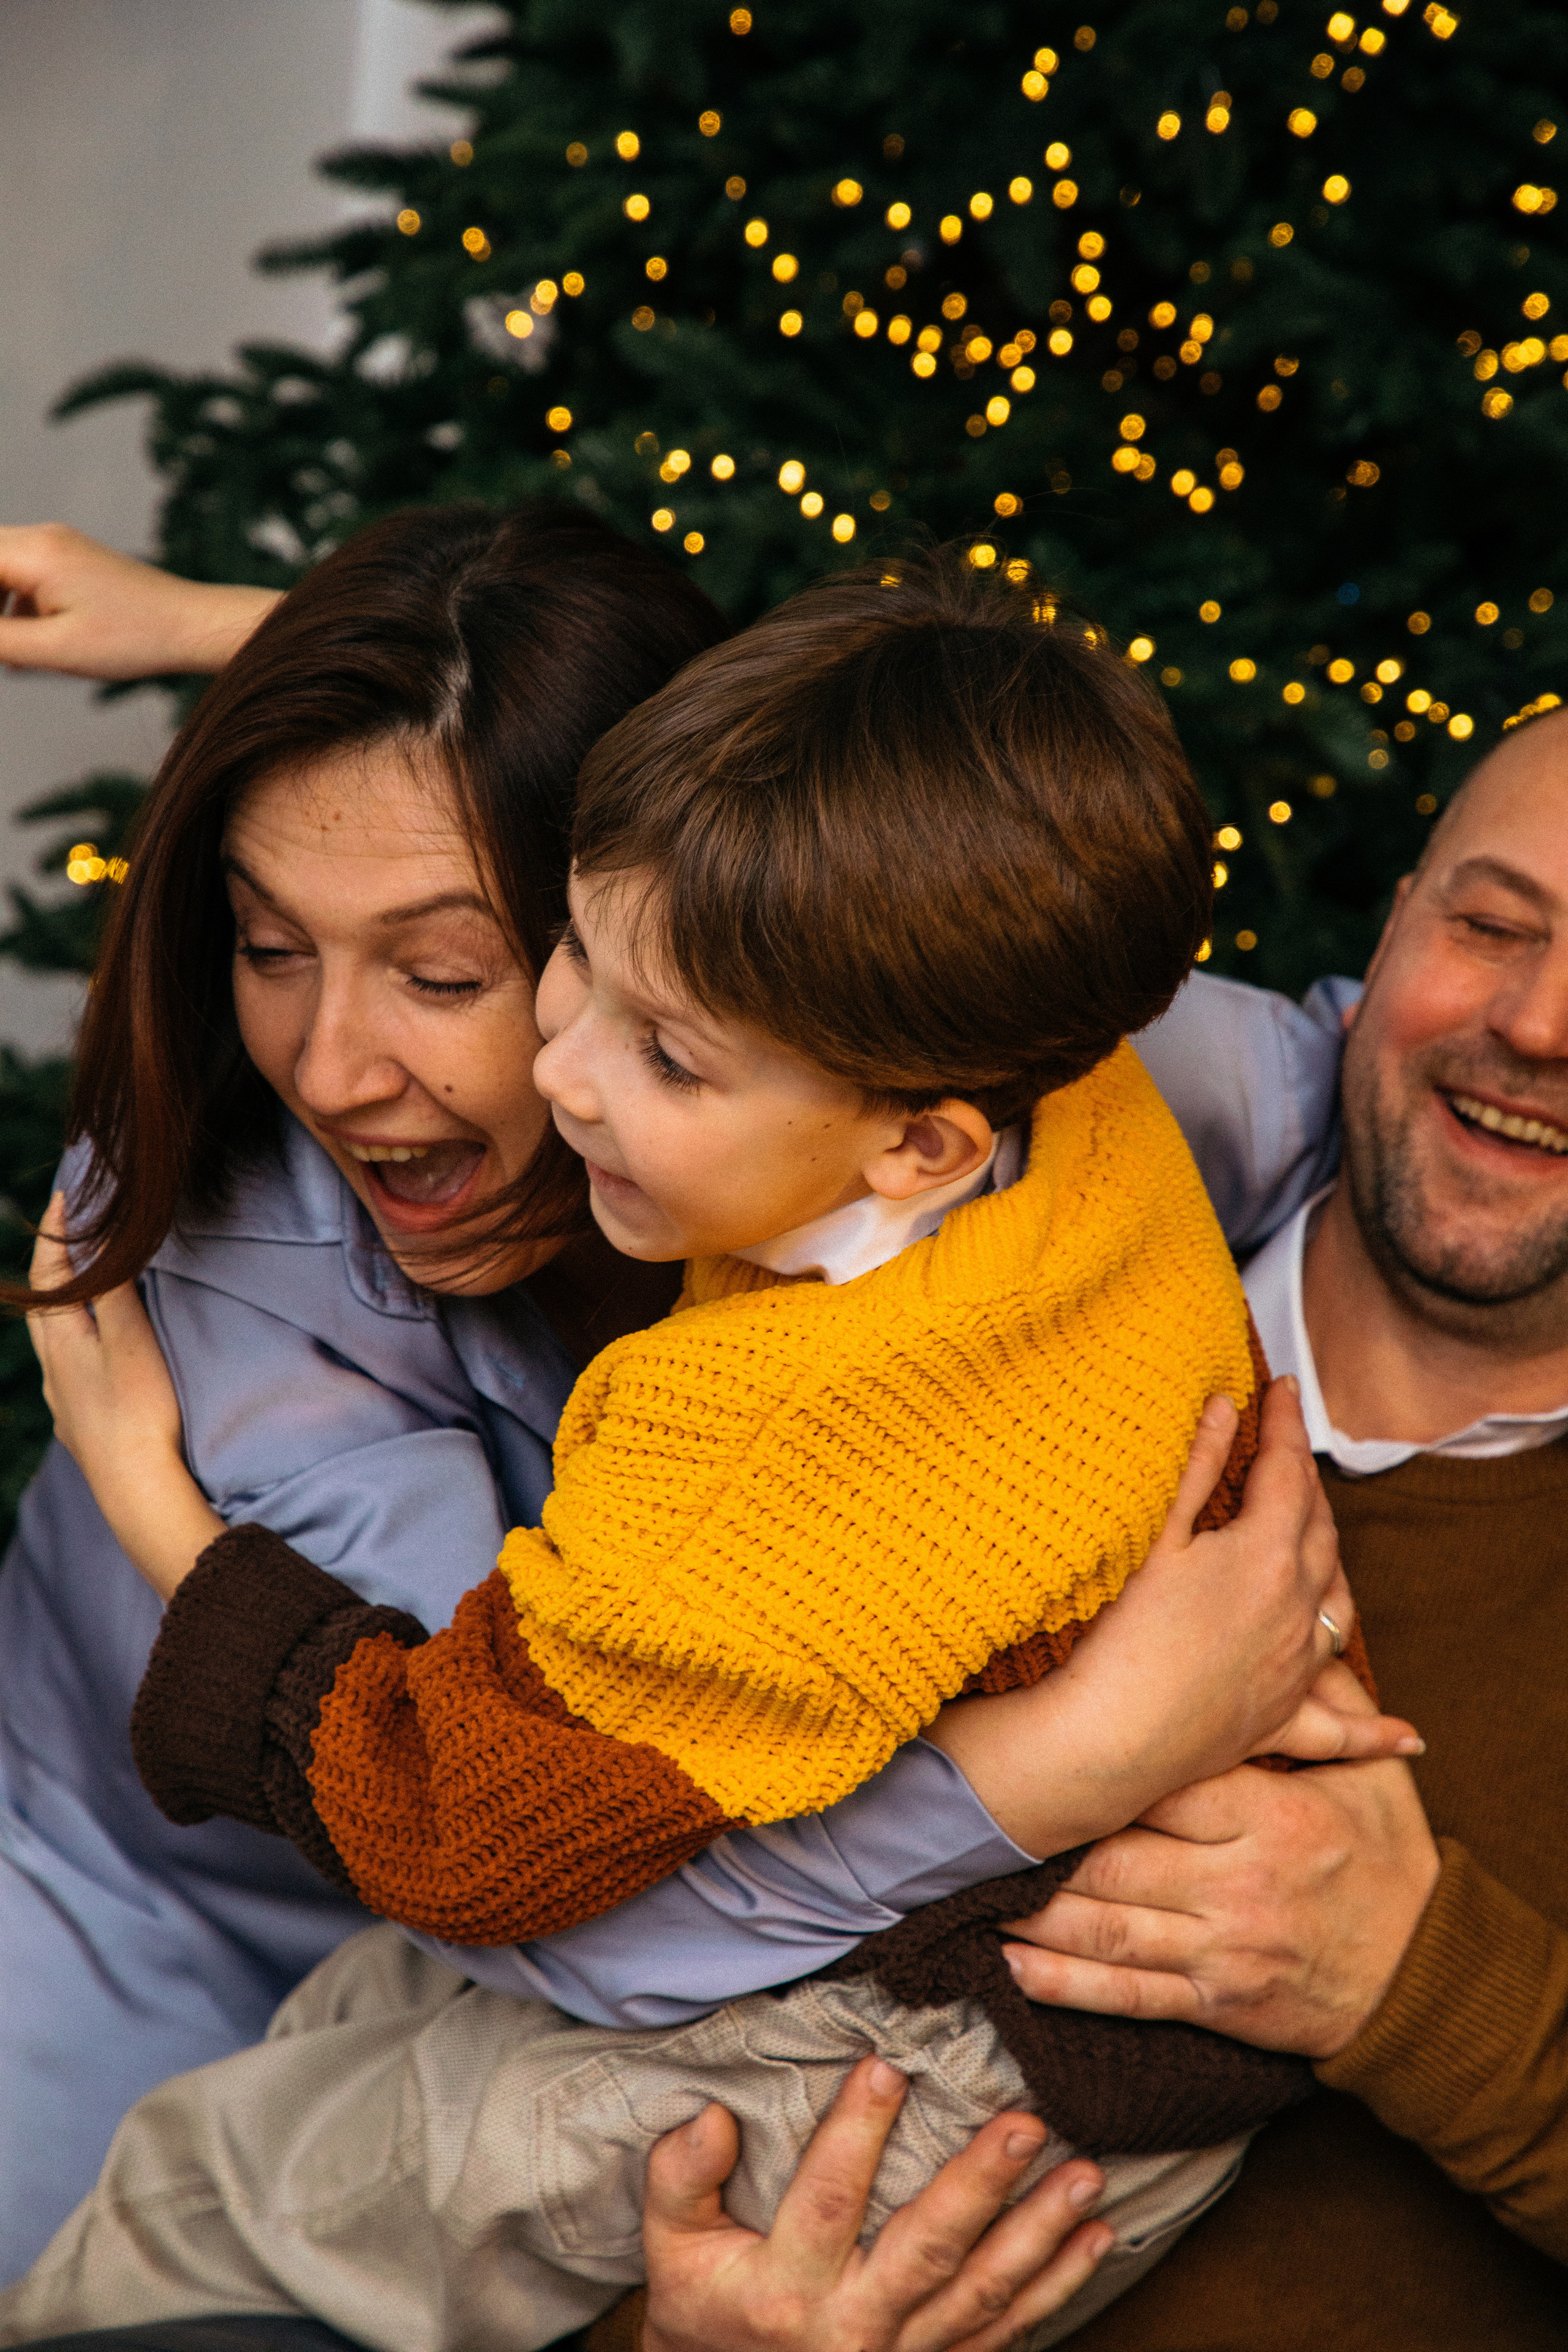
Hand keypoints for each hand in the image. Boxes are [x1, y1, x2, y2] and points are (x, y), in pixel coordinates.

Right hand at [0, 522, 278, 678]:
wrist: (192, 625)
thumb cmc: (135, 639)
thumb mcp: (55, 649)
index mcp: (35, 553)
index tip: (1, 643)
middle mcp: (43, 538)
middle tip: (7, 648)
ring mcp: (59, 545)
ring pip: (0, 566)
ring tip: (13, 651)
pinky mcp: (73, 560)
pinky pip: (24, 575)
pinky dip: (14, 605)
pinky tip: (26, 645)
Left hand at [28, 1199, 223, 1598]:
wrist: (138, 1491)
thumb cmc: (139, 1412)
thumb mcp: (130, 1337)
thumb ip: (112, 1285)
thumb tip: (98, 1237)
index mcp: (61, 1341)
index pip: (48, 1273)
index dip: (57, 1232)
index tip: (66, 1195)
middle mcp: (54, 1371)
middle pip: (43, 1307)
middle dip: (55, 1267)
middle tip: (73, 1235)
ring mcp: (65, 1404)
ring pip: (54, 1344)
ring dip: (65, 1310)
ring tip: (86, 1291)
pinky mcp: (81, 1430)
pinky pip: (70, 1375)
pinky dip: (79, 1348)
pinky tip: (97, 1360)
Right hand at [640, 2054, 1113, 2351]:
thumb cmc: (707, 2313)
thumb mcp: (674, 2252)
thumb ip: (682, 2181)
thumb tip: (710, 2116)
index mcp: (786, 2289)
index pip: (826, 2199)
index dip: (856, 2133)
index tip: (887, 2064)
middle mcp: (853, 2327)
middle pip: (927, 2249)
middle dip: (981, 2184)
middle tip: (1026, 2123)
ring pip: (982, 2292)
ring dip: (1040, 2233)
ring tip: (1087, 2173)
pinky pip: (1005, 2330)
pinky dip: (1056, 2286)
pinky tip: (1094, 2236)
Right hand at [926, 1379, 1419, 1856]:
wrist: (1111, 1738)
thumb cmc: (1124, 1637)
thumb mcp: (1157, 1540)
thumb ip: (1197, 1470)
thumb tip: (1225, 1407)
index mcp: (1267, 1555)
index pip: (1287, 1471)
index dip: (1285, 1424)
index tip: (1284, 1389)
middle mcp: (1298, 1609)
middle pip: (1320, 1530)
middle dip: (1308, 1483)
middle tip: (1290, 1450)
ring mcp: (1296, 1667)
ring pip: (1339, 1604)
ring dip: (1332, 1562)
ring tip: (1321, 1536)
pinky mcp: (1281, 1719)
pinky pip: (1340, 1725)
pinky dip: (1374, 1727)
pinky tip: (1408, 1734)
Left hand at [999, 1742, 1441, 2061]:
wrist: (1422, 1976)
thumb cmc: (1386, 1860)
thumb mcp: (1364, 1777)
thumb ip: (1322, 1711)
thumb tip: (1294, 1632)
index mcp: (1270, 1818)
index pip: (1171, 1786)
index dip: (1104, 1771)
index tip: (1044, 1747)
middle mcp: (1239, 1885)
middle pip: (1123, 1859)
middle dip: (1047, 1844)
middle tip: (977, 1822)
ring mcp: (1222, 1950)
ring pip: (1112, 1932)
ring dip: (1037, 1914)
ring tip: (971, 1891)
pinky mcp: (1215, 2004)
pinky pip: (1129, 1996)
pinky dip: (1066, 1985)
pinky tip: (1013, 1964)